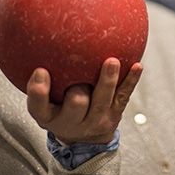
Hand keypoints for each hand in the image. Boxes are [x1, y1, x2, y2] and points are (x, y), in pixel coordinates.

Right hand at [26, 58, 142, 143]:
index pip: (37, 105)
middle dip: (79, 94)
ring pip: (103, 100)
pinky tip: (137, 66)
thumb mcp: (42, 99)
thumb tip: (40, 35)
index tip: (41, 71)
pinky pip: (123, 96)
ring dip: (108, 81)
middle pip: (75, 106)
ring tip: (112, 62)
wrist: (83, 139)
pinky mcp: (114, 114)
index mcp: (48, 115)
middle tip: (81, 80)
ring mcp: (96, 118)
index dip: (38, 91)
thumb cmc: (58, 107)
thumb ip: (38, 79)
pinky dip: (131, 81)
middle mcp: (71, 120)